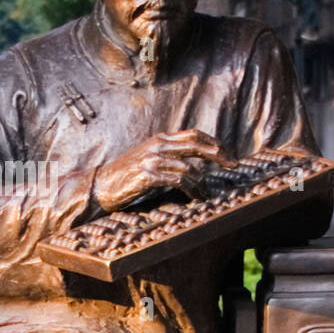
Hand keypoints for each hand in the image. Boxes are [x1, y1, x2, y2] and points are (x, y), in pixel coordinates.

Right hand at [92, 130, 236, 211]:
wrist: (100, 186)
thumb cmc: (128, 176)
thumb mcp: (150, 159)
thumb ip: (170, 156)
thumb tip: (198, 165)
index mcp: (160, 139)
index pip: (194, 134)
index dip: (214, 143)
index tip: (229, 155)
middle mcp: (157, 145)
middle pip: (196, 144)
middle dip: (218, 154)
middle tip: (232, 165)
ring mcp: (152, 159)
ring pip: (190, 167)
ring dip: (203, 183)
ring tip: (206, 194)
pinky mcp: (147, 175)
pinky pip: (178, 181)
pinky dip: (191, 190)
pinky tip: (195, 197)